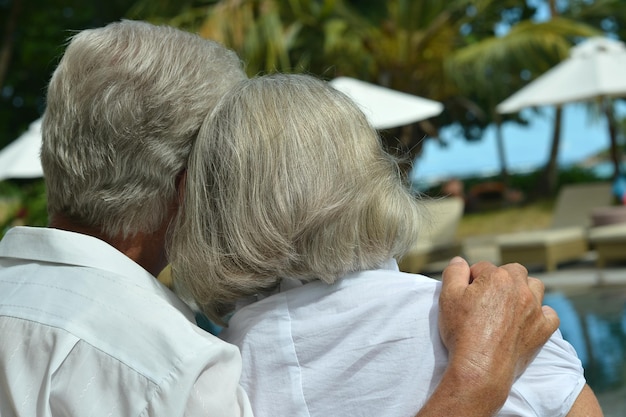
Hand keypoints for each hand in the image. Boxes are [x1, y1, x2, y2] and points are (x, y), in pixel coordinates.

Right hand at [437, 257, 559, 409]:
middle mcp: (520, 288)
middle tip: (487, 297)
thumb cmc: (462, 332)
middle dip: (501, 279)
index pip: (483, 267)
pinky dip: (541, 314)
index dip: (472, 279)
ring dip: (524, 291)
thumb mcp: (447, 297)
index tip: (466, 294)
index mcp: (497, 277)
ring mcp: (535, 309)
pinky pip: (550, 314)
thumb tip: (459, 261)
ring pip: (535, 287)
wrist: (481, 367)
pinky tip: (528, 320)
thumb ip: (454, 273)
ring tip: (508, 304)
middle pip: (513, 271)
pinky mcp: (543, 329)